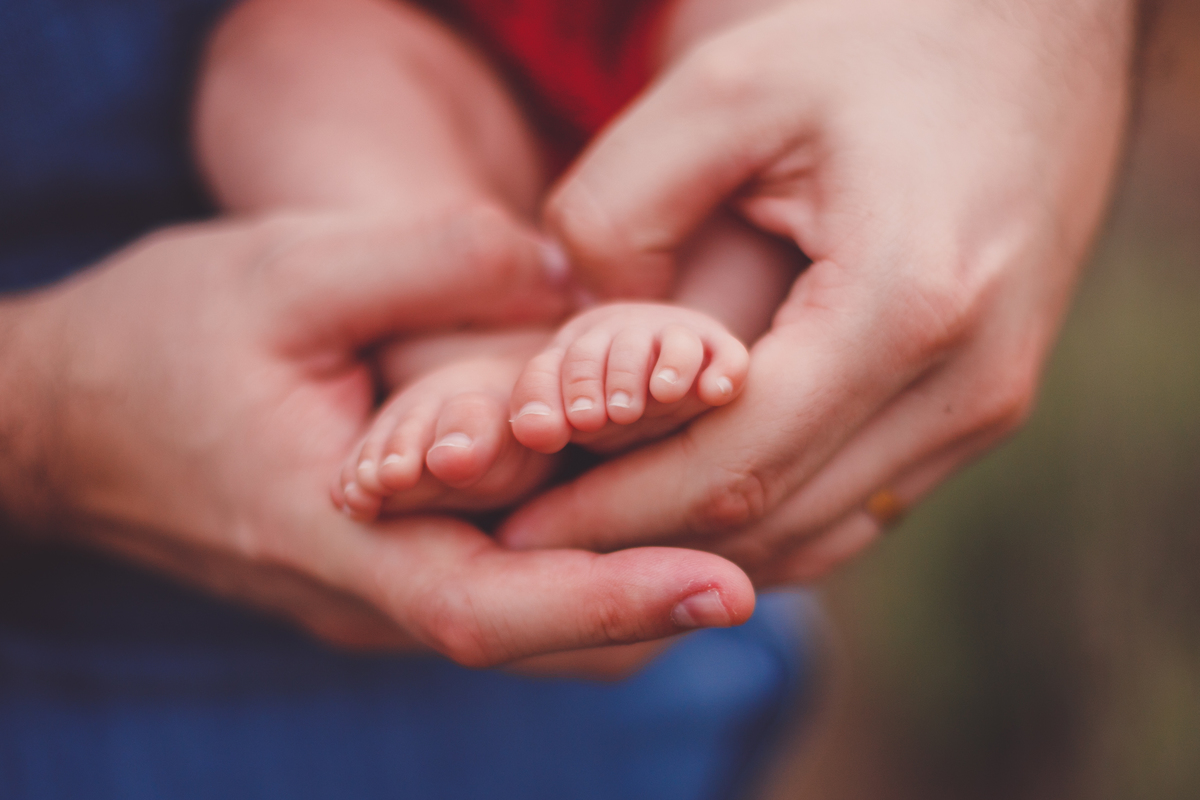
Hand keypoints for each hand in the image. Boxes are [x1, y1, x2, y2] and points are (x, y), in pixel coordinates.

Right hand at [0, 207, 753, 663]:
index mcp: (335, 537)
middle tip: (782, 548)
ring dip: (629, 586)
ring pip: (529, 618)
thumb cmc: (161, 338)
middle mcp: (366, 592)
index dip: (610, 601)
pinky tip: (640, 510)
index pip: (489, 607)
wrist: (66, 416)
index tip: (729, 584)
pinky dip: (579, 563)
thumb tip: (568, 274)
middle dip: (655, 597)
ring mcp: (375, 592)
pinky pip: (502, 583)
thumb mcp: (284, 270)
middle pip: (538, 631)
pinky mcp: (384, 568)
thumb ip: (429, 262)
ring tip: (739, 532)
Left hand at [501, 0, 1135, 581]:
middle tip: (534, 538)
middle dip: (641, 540)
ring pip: (816, 532)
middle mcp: (966, 381)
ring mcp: (985, 405)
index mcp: (907, 302)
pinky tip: (683, 499)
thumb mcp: (724, 90)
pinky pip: (856, 506)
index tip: (516, 526)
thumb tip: (581, 346)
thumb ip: (620, 211)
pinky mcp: (980, 407)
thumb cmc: (873, 43)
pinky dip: (762, 520)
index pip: (733, 464)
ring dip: (697, 545)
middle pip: (772, 518)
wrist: (1029, 40)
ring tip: (594, 525)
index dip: (613, 510)